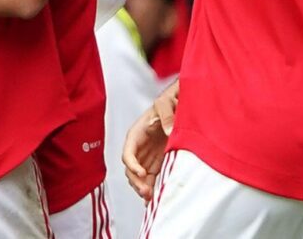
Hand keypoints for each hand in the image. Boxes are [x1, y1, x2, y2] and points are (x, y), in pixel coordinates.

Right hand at [122, 81, 177, 200]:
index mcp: (135, 136)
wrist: (174, 107)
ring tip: (150, 198)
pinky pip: (149, 179)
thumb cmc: (165, 104)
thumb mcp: (164, 105)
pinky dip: (150, 189)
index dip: (132, 164)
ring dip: (142, 188)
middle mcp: (138, 149)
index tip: (142, 172)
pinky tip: (153, 199)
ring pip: (138, 178)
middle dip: (136, 182)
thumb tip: (169, 130)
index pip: (127, 154)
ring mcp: (146, 158)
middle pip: (130, 170)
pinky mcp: (155, 164)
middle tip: (146, 191)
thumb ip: (166, 115)